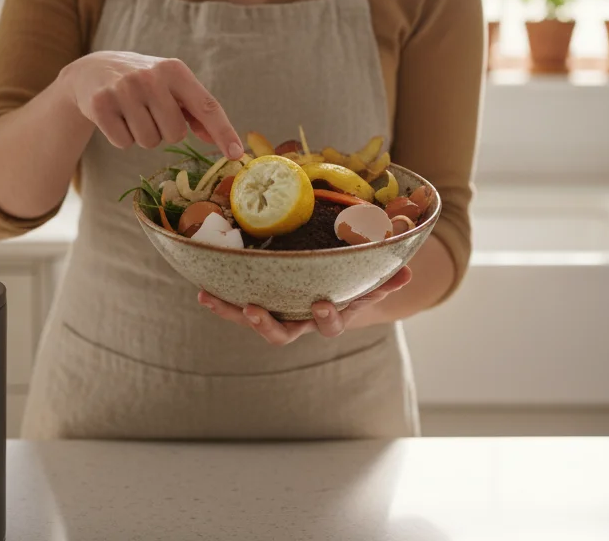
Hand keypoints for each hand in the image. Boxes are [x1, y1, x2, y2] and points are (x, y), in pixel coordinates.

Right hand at [62, 50, 242, 158]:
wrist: (93, 70)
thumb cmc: (143, 83)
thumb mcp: (172, 86)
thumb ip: (197, 111)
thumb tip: (219, 140)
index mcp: (175, 70)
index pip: (207, 107)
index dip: (224, 132)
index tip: (237, 154)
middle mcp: (151, 77)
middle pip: (175, 134)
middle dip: (165, 132)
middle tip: (150, 113)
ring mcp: (124, 89)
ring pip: (149, 141)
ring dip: (142, 135)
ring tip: (131, 113)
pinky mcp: (100, 104)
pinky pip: (123, 143)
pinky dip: (121, 138)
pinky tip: (115, 117)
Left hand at [197, 267, 412, 345]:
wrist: (330, 295)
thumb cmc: (351, 285)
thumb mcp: (370, 282)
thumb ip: (387, 279)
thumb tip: (407, 273)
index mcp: (330, 318)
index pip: (330, 325)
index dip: (327, 317)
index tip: (322, 303)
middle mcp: (299, 324)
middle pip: (281, 335)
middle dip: (267, 324)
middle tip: (256, 309)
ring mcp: (277, 317)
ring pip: (252, 321)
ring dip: (231, 312)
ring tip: (210, 298)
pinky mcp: (258, 306)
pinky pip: (236, 306)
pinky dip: (219, 300)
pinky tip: (201, 289)